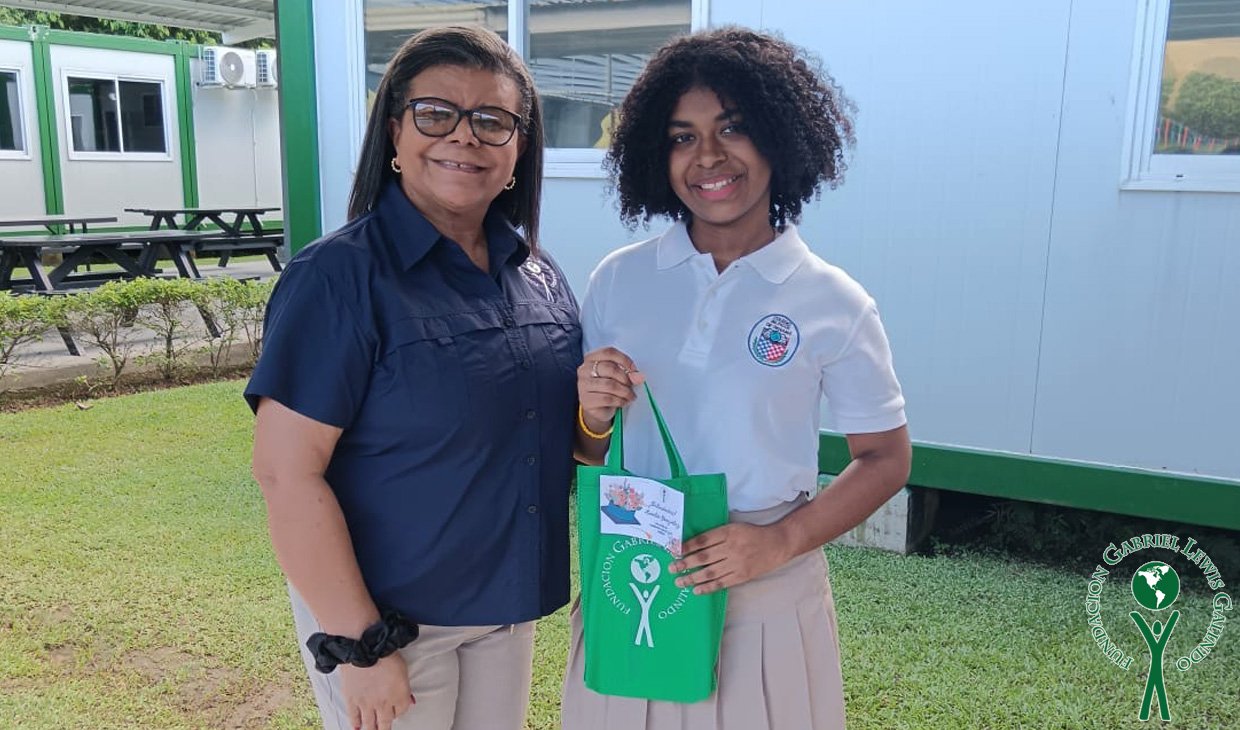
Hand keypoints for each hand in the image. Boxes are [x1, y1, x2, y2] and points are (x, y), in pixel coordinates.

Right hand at [339, 653, 413, 729]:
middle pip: (386, 722)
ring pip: (370, 723)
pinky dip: (355, 723)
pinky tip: (357, 727)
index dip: (399, 711)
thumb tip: (410, 700)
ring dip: (372, 729)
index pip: (401, 711)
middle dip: (385, 728)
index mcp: (399, 695)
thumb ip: (405, 687)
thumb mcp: (403, 669)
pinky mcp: (352, 700)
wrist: (364, 649)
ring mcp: (367, 703)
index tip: (396, 711)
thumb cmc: (385, 654)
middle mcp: (384, 703)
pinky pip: (354, 716)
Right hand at [578, 347, 644, 432]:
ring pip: (610, 385)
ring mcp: (583, 385)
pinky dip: (620, 401)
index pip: (609, 352)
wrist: (599, 408)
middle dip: (625, 378)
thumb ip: (627, 372)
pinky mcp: (586, 400)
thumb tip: (637, 376)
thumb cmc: (608, 388)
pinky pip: (607, 399)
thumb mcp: (617, 376)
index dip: (624, 359)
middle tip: (632, 385)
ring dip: (625, 391)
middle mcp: (584, 370)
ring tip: (630, 396)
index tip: (634, 369)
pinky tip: (624, 402)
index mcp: (591, 358)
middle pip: (610, 368)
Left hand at [669, 523, 792, 593]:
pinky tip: (696, 590)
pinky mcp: (742, 576)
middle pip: (703, 557)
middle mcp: (731, 548)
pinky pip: (722, 583)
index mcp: (728, 532)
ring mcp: (737, 563)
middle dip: (685, 563)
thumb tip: (692, 545)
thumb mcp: (734, 528)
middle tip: (671, 568)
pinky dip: (708, 587)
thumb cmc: (752, 534)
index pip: (703, 540)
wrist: (777, 543)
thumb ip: (716, 535)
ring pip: (710, 572)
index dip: (687, 546)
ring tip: (679, 582)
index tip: (674, 551)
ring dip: (692, 578)